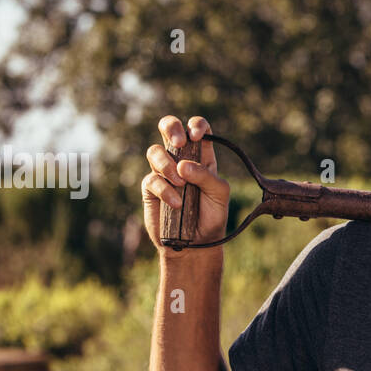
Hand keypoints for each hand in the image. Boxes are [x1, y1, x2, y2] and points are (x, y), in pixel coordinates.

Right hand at [142, 115, 230, 256]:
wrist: (196, 244)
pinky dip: (165, 190)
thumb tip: (182, 165)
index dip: (196, 125)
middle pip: (169, 127)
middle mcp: (181, 159)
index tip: (196, 137)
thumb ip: (206, 176)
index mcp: (202, 156)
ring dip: (166, 164)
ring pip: (155, 151)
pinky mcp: (150, 188)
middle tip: (178, 144)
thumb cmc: (212, 216)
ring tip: (180, 184)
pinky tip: (176, 203)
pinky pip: (152, 179)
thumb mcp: (219, 194)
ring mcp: (164, 172)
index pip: (198, 128)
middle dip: (171, 127)